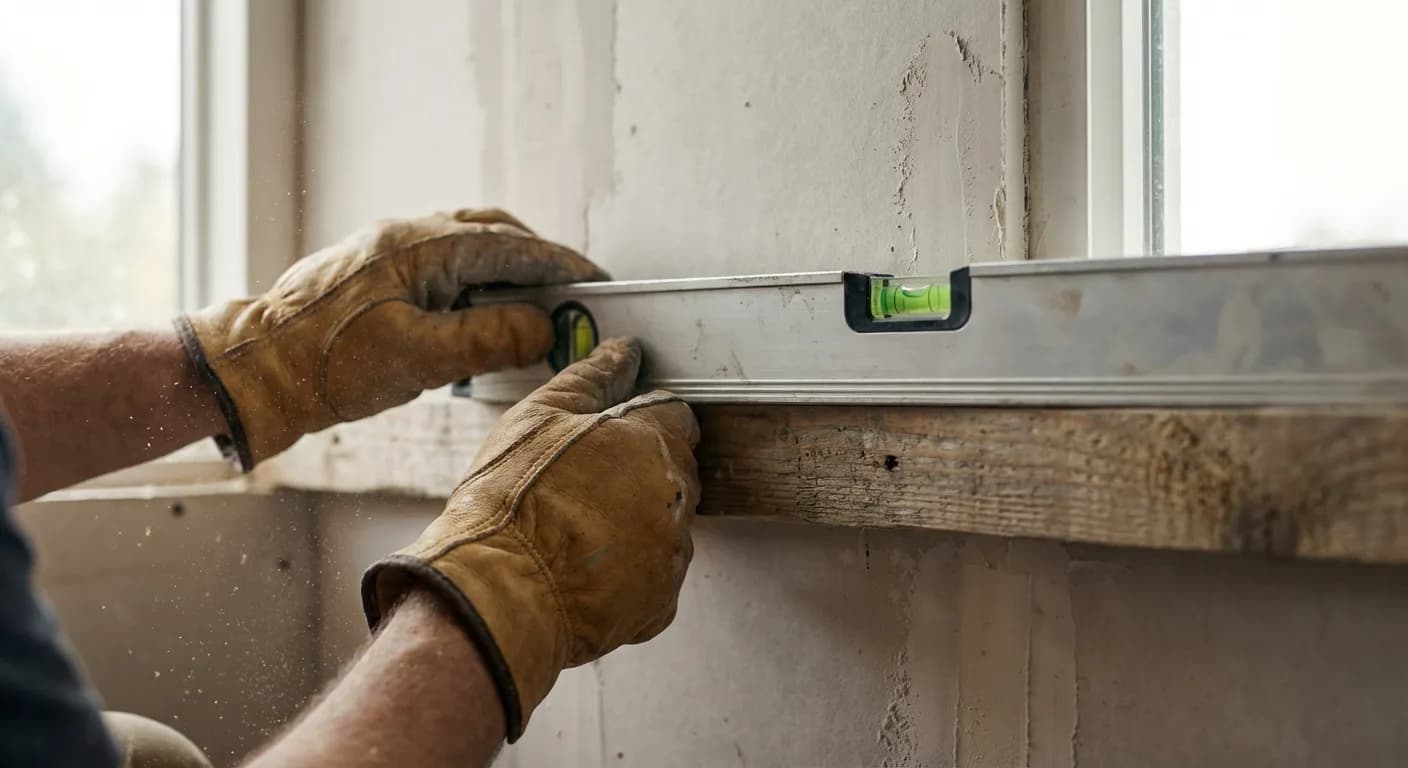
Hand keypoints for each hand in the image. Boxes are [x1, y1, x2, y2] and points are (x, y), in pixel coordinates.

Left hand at [176, 208, 605, 468]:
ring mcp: (385, 253)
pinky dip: (473, 286)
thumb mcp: (421, 359)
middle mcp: (404, 237)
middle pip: (490, 235)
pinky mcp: (372, 276)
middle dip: (536, 262)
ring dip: (503, 274)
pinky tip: (478, 320)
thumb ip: (490, 339)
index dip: (560, 265)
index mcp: (420, 247)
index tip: (594, 283)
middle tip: (568, 295)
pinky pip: (439, 267)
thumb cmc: (324, 365)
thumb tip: (542, 327)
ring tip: (531, 312)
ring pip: (464, 249)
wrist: (250, 371)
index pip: (511, 246)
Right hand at [361, 338, 699, 741]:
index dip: (638, 419)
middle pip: (674, 469)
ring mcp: (672, 553)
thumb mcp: (540, 416)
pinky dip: (627, 571)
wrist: (497, 592)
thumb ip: (593, 376)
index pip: (674, 413)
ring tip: (575, 530)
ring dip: (634, 522)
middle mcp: (675, 496)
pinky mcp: (660, 602)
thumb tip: (622, 351)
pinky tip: (582, 566)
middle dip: (637, 471)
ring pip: (665, 524)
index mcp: (654, 441)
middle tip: (580, 484)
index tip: (608, 433)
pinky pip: (653, 576)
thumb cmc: (512, 503)